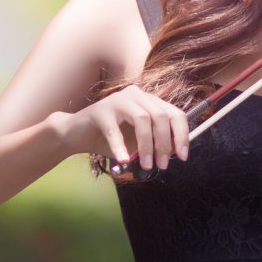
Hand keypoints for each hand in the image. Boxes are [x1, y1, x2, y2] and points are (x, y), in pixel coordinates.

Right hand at [63, 85, 190, 171]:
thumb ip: (156, 144)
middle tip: (162, 165)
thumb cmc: (111, 140)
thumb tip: (174, 153)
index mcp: (149, 101)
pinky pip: (114, 130)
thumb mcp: (139, 143)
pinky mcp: (100, 110)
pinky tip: (123, 160)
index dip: (182, 135)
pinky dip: (120, 147)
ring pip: (143, 119)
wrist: (78, 135)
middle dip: (164, 144)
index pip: (175, 113)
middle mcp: (137, 96)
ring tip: (146, 165)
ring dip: (147, 145)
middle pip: (160, 116)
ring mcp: (118, 100)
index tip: (182, 157)